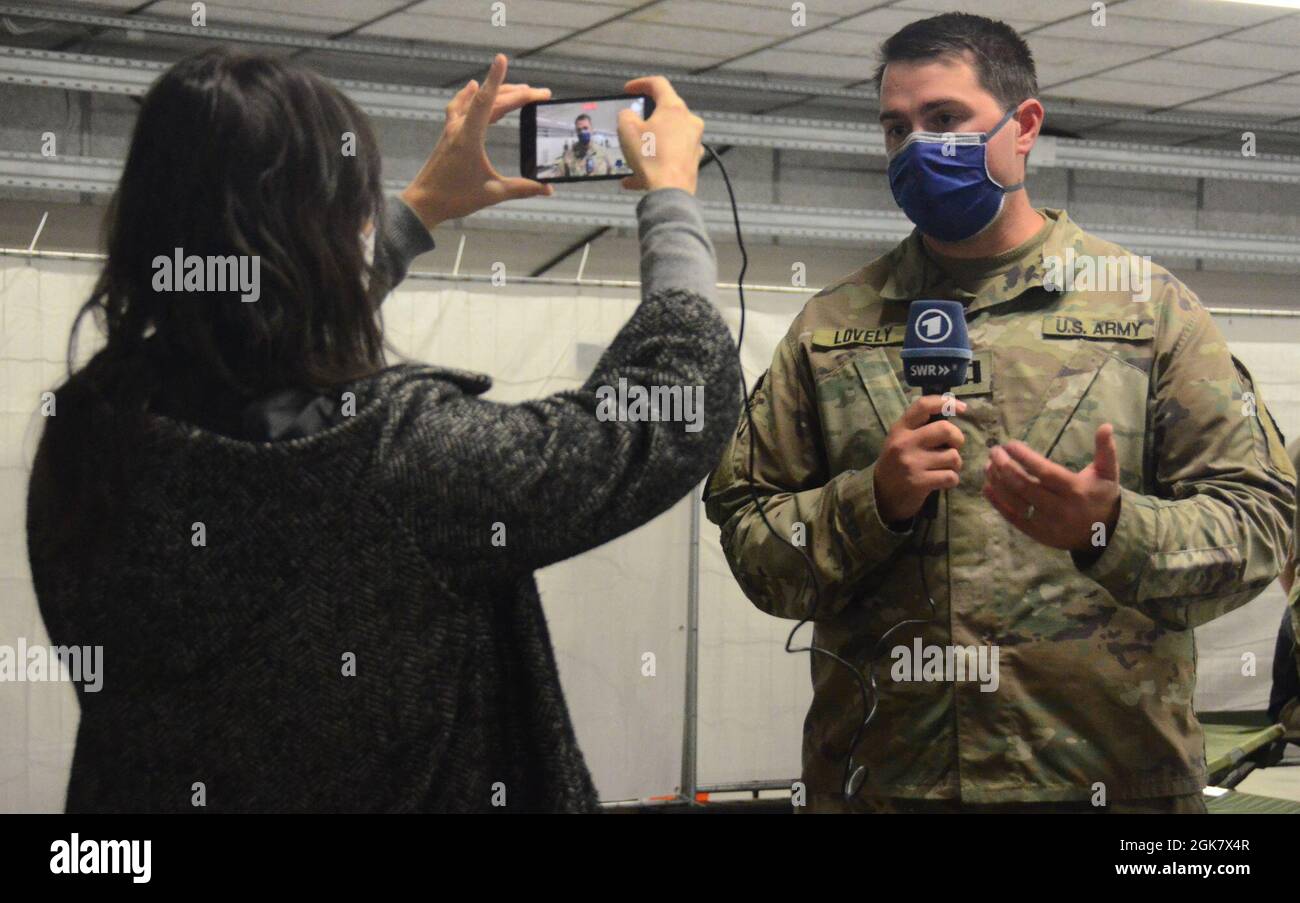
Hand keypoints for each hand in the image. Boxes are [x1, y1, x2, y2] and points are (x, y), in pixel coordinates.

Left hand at [400, 53, 553, 229]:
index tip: (501, 58)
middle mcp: (459, 127)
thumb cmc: (455, 198)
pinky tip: (472, 87)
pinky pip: (460, 107)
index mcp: (469, 137)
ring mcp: (452, 129)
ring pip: (476, 102)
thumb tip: (548, 190)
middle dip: (517, 94)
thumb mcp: (493, 194)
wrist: (423, 203)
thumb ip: (522, 188)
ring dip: (497, 93)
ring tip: (519, 89)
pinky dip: (469, 95)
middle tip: (540, 93)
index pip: (486, 101)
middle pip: (489, 101)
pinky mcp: (448, 135)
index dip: (496, 79)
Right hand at [616, 75, 704, 194]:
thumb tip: (629, 115)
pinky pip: (670, 156)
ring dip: (649, 143)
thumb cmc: (650, 157)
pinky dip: (655, 162)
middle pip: (666, 111)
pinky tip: (637, 177)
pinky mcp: (693, 161)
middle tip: (632, 123)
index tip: (629, 90)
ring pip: (668, 136)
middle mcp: (689, 121)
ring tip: (632, 156)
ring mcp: (694, 142)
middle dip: (647, 117)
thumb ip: (626, 115)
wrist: (670, 191)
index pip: (658, 84)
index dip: (640, 83)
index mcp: (674, 108)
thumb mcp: (627, 129)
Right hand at [873, 395, 967, 523]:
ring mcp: (911, 463)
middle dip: (958, 439)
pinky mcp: (919, 482)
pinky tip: (942, 481)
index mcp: (900, 429)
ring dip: (955, 464)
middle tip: (953, 447)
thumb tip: (952, 412)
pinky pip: (950, 477)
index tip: (962, 408)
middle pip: (945, 429)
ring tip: (944, 467)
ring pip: (952, 456)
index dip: (946, 403)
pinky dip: (952, 480)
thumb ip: (920, 427)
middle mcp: (904, 443)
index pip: (923, 406)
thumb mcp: (901, 439)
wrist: (882, 494)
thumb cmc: (897, 463)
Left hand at [982, 424, 1121, 552]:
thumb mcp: (1108, 473)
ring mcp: (1046, 523)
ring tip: (988, 465)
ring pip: (1015, 501)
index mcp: (1075, 490)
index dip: (1025, 458)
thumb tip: (1106, 426)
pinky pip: (1012, 517)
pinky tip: (987, 486)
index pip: (1045, 472)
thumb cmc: (1101, 496)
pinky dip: (997, 502)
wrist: (1102, 534)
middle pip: (1025, 486)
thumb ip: (1106, 450)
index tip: (1010, 444)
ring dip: (997, 481)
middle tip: (994, 451)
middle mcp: (1059, 508)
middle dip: (1005, 466)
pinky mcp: (1036, 533)